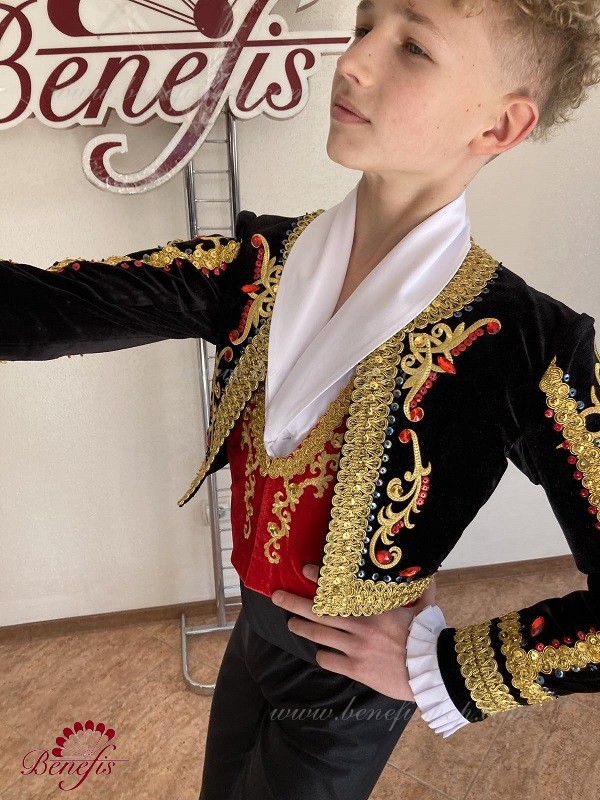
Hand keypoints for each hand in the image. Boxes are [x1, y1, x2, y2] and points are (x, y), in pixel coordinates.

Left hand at [271, 564, 436, 700]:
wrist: (433, 671)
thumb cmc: (430, 638)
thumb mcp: (426, 609)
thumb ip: (423, 590)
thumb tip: (429, 573)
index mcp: (374, 608)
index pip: (340, 589)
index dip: (320, 578)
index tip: (303, 569)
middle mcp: (360, 626)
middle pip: (319, 612)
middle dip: (294, 603)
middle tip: (277, 596)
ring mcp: (356, 648)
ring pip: (319, 635)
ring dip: (302, 627)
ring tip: (290, 623)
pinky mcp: (356, 669)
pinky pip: (329, 660)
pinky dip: (322, 655)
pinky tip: (320, 652)